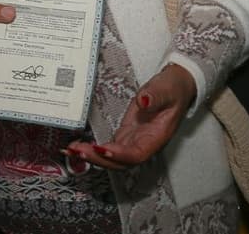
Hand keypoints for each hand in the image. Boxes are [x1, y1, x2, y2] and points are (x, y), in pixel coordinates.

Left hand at [64, 64, 195, 169]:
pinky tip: (78, 146)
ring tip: (72, 150)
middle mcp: (144, 143)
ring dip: (93, 157)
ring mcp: (134, 140)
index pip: (137, 154)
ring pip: (112, 157)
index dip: (120, 155)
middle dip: (99, 159)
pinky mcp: (126, 135)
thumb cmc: (173, 90)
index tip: (103, 149)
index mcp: (156, 137)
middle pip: (120, 162)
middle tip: (78, 151)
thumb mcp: (166, 89)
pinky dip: (93, 149)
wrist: (175, 87)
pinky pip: (108, 148)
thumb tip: (144, 101)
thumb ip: (155, 96)